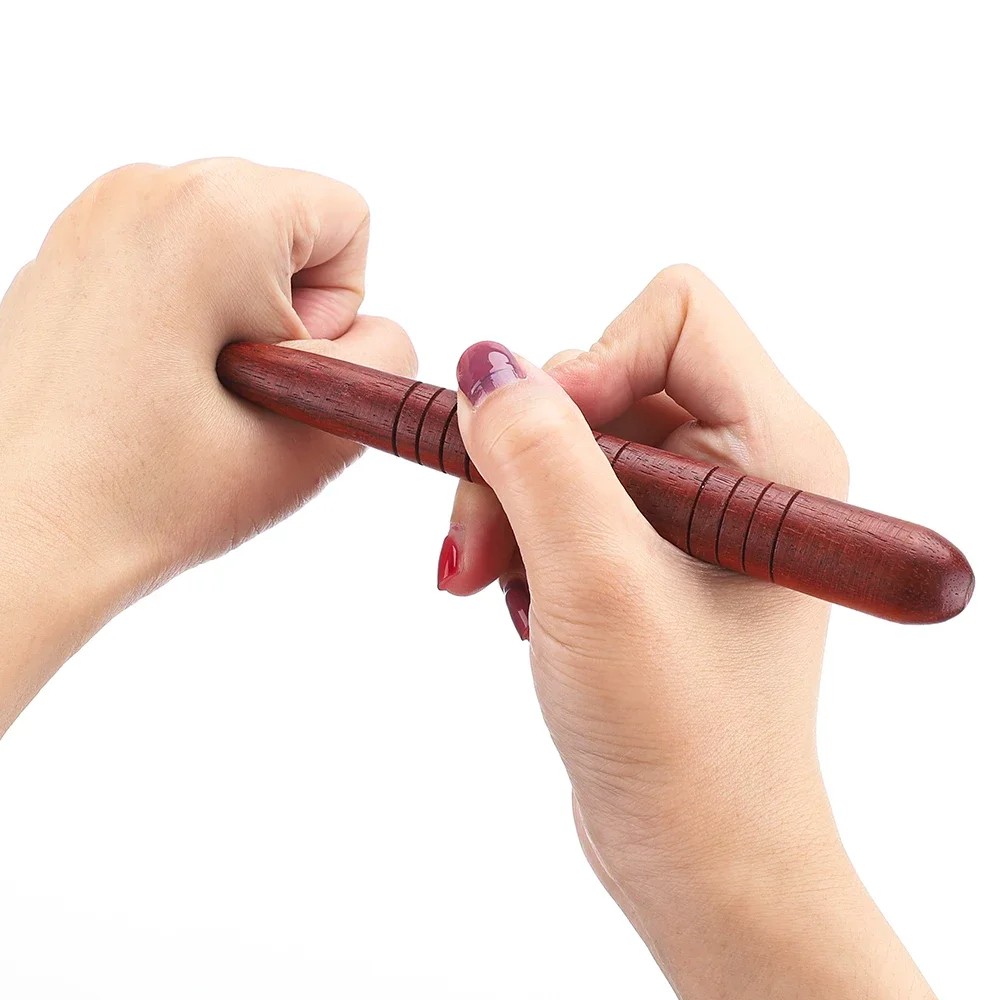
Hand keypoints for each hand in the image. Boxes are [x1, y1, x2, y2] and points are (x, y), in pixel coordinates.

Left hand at [0, 159, 414, 733]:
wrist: (10, 540)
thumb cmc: (137, 494)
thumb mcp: (316, 436)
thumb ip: (386, 366)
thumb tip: (377, 335)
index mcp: (212, 213)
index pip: (347, 219)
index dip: (336, 312)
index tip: (278, 370)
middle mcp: (144, 191)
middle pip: (287, 227)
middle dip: (288, 310)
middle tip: (234, 388)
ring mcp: (96, 219)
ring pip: (233, 250)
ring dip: (238, 318)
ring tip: (190, 393)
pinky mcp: (72, 255)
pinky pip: (176, 266)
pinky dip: (188, 318)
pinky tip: (154, 385)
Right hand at [439, 266, 932, 997]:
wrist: (694, 853)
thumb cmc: (681, 740)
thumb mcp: (598, 583)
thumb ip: (539, 457)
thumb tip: (483, 361)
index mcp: (774, 449)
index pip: (674, 312)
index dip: (591, 361)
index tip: (540, 447)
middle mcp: (741, 463)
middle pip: (604, 376)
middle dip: (526, 455)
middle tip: (486, 545)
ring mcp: (692, 507)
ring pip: (569, 438)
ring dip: (511, 503)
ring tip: (494, 586)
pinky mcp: (650, 547)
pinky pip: (563, 491)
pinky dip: (522, 536)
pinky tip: (520, 603)